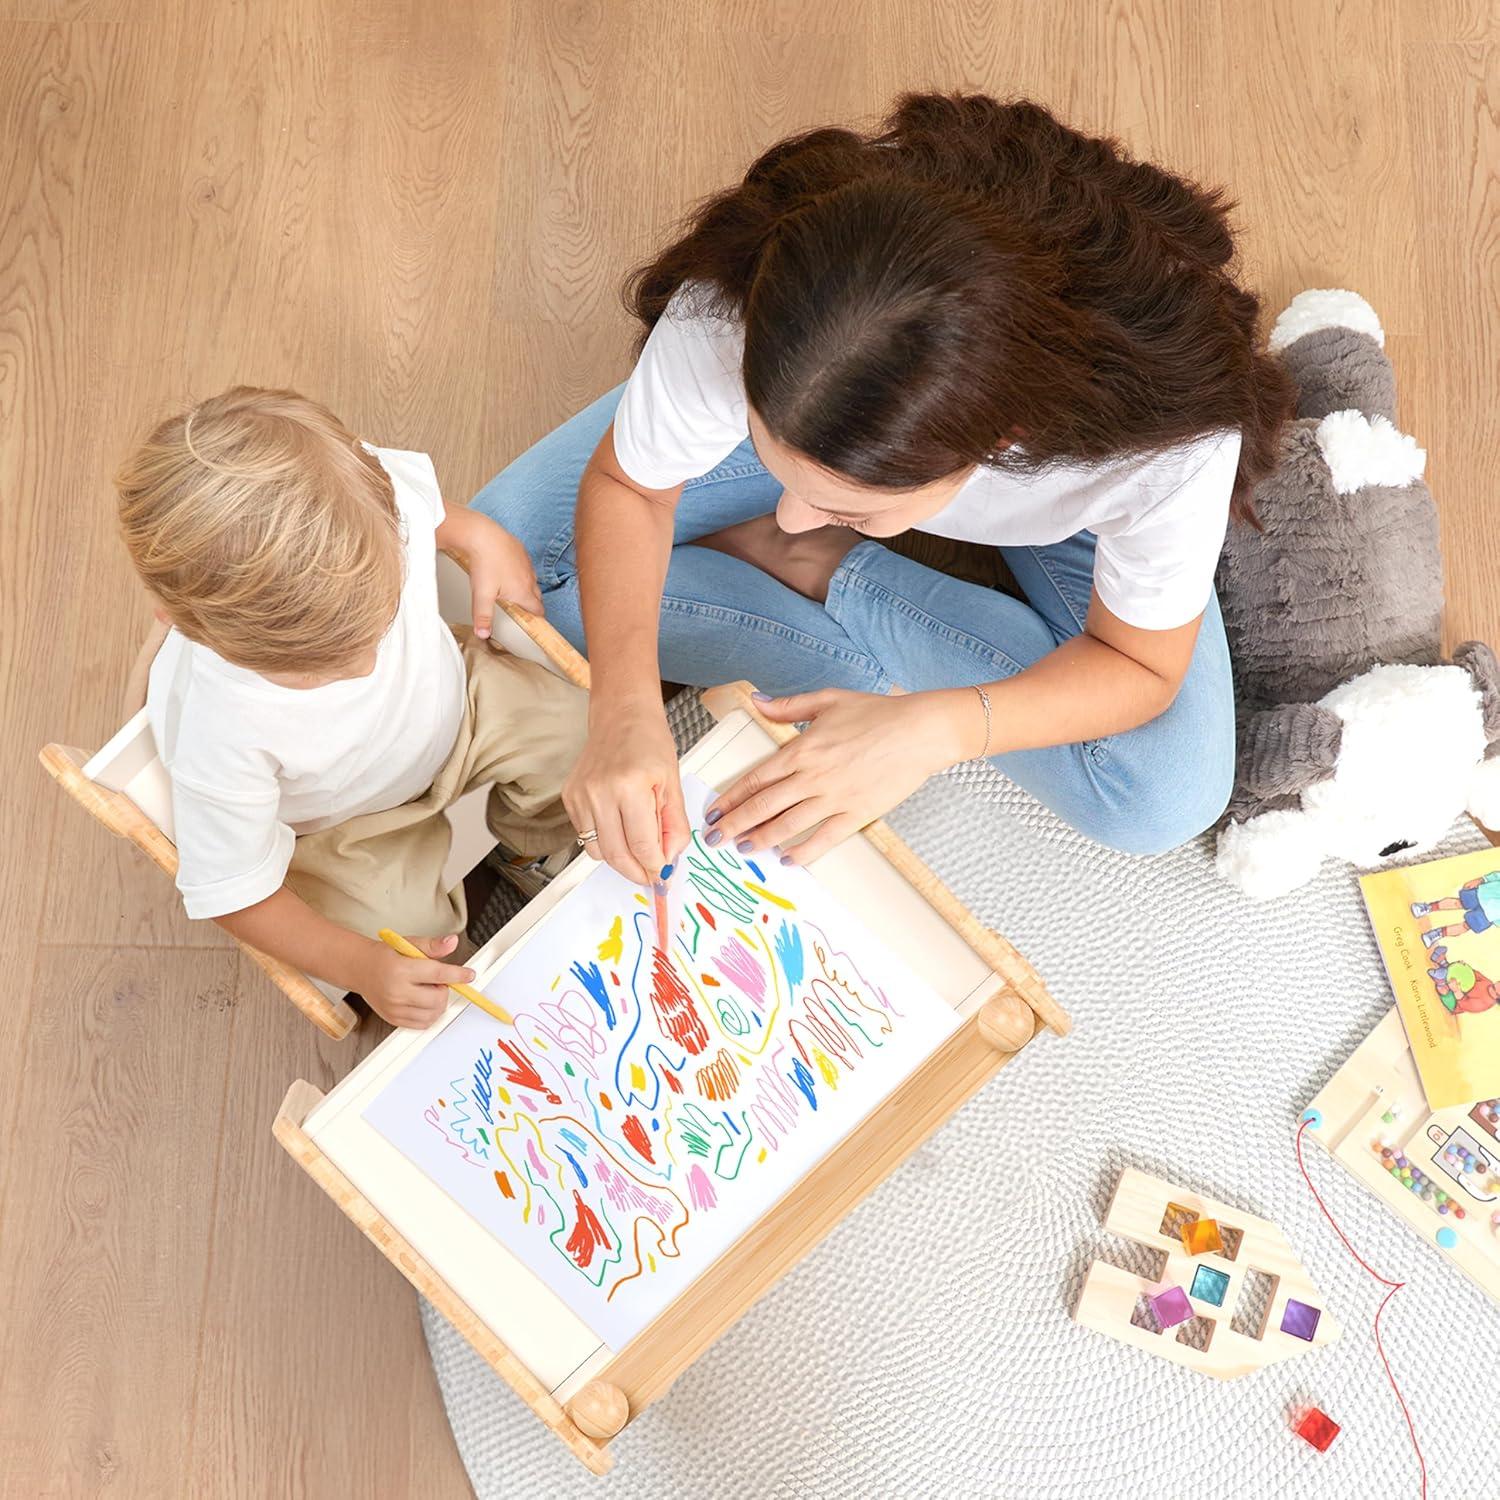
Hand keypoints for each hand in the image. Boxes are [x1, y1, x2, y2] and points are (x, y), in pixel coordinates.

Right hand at [355, 933, 474, 1028]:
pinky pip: (422, 1024)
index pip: (437, 974)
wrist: (361, 969)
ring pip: (432, 1013)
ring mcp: (394, 1008)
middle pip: (437, 998)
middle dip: (444, 989)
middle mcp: (396, 991)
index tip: (469, 975)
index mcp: (401, 969)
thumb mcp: (409, 944)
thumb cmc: (386, 956)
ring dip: (438, 1003)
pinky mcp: (394, 1019)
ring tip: (427, 990)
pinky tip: (423, 1001)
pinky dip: (430, 1014)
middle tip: (435, 980)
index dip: (457, 975)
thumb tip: (452, 942)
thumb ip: (433, 945)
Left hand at [438, 506, 543, 632]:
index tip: (533, 619)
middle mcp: (529, 578)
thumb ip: (483, 617)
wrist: (483, 536)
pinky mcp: (521, 550)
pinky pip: (525, 564)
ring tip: (510, 587)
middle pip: (537, 595)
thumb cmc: (485, 564)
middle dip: (531, 602)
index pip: (538, 609)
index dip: (536, 616)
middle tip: (519, 606)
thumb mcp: (482, 595)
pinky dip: (519, 570)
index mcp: (523, 592)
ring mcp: (527, 563)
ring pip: (531, 579)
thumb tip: (483, 634)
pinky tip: (506, 568)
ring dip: (525, 586)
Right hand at [563, 698, 690, 884]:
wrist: (620, 715)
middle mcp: (600, 792)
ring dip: (620, 859)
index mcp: (630, 786)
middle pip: (616, 854)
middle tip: (650, 876)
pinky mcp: (569, 797)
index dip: (654, 867)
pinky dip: (605, 841)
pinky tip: (619, 827)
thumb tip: (668, 861)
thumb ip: (674, 825)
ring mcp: (580, 795)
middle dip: (636, 872)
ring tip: (637, 849)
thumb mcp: (672, 783)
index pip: (642, 845)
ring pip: (598, 851)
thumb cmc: (649, 743)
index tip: (663, 876)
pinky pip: (586, 836)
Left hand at [705, 688, 979, 864]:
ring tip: (743, 848)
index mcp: (802, 749)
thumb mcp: (828, 700)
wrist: (920, 731)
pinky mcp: (857, 814)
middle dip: (735, 825)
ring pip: (787, 825)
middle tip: (715, 839)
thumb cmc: (877, 713)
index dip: (731, 798)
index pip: (756, 779)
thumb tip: (757, 701)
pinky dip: (803, 852)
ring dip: (761, 839)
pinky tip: (787, 859)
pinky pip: (823, 838)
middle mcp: (813, 777)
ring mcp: (834, 798)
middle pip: (763, 806)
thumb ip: (789, 706)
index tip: (715, 811)